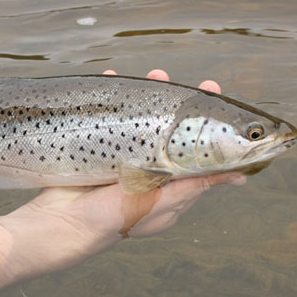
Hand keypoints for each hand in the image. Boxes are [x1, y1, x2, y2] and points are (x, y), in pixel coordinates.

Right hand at [0, 70, 245, 292]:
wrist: (59, 222)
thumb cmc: (112, 218)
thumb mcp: (158, 202)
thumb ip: (193, 185)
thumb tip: (237, 177)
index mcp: (170, 187)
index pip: (195, 152)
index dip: (206, 125)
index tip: (212, 94)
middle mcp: (151, 171)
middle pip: (170, 131)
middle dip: (176, 103)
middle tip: (181, 80)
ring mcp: (126, 160)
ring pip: (143, 122)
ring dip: (148, 96)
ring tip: (152, 75)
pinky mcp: (102, 151)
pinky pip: (113, 121)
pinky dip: (113, 100)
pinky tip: (111, 79)